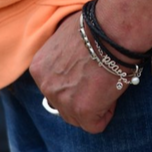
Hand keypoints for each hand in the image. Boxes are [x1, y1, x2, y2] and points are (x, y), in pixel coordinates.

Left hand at [28, 12, 124, 132]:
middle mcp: (45, 86)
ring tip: (106, 81)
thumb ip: (59, 55)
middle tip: (98, 76)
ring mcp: (63, 101)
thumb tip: (68, 60)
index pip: (54, 87)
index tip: (88, 67)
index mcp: (39, 68)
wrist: (111, 28)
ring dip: (94, 104)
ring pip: (78, 117)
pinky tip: (112, 89)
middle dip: (82, 95)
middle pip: (64, 104)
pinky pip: (95, 124)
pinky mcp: (83, 111)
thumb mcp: (64, 36)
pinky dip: (107, 111)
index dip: (75, 79)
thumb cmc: (94, 26)